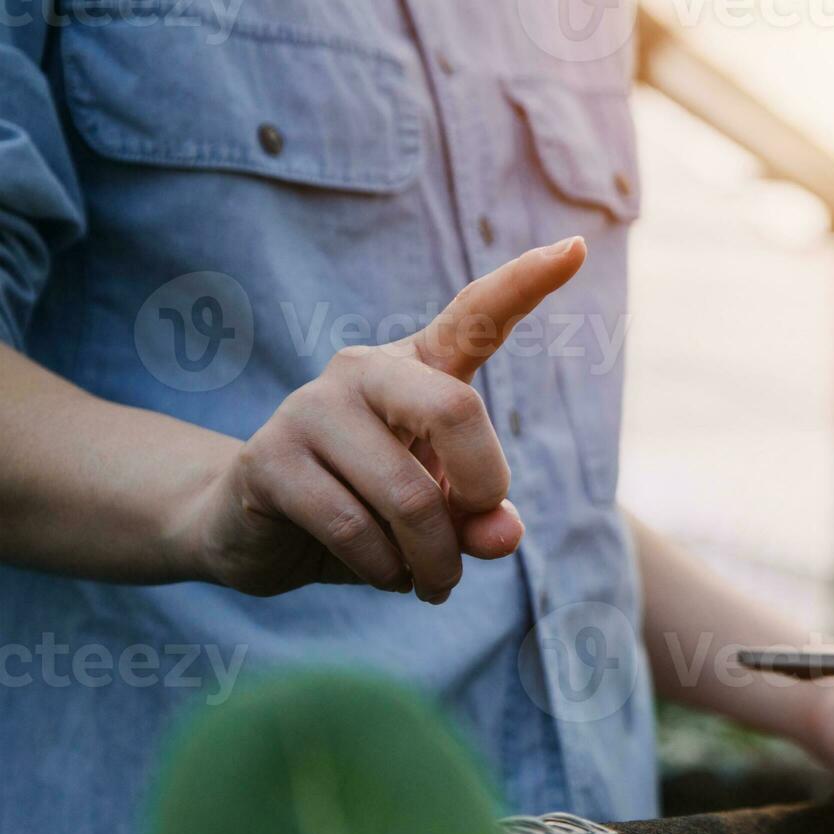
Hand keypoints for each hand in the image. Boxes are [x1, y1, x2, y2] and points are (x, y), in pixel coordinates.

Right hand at [172, 239, 586, 600]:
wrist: (252, 531)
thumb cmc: (367, 508)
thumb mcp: (438, 514)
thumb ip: (479, 517)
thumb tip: (501, 535)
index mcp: (418, 368)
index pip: (476, 315)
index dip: (527, 283)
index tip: (576, 247)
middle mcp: (363, 371)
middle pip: (457, 411)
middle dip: (481, 488)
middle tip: (476, 529)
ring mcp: (309, 409)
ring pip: (407, 495)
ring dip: (433, 559)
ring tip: (431, 581)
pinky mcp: (270, 460)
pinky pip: (355, 529)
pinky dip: (386, 571)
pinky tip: (384, 574)